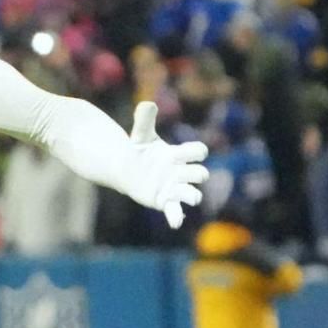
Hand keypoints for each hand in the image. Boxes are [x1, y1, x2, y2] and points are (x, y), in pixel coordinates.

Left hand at [126, 101, 207, 228]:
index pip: (198, 152)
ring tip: (191, 197)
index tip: (187, 153)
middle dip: (197, 174)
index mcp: (178, 154)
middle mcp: (181, 172)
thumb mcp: (140, 136)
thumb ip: (144, 120)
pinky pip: (175, 210)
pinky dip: (176, 217)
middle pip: (200, 173)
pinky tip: (175, 223)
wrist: (127, 169)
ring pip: (193, 194)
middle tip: (183, 173)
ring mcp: (174, 188)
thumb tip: (147, 103)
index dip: (196, 152)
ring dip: (192, 195)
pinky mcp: (164, 201)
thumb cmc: (139, 151)